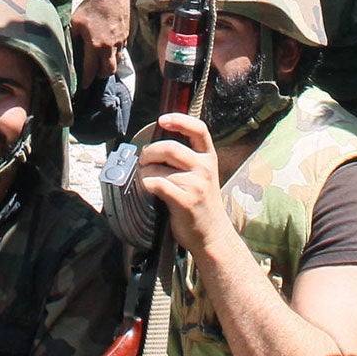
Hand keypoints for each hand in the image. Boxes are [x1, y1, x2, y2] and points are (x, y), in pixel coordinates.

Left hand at [70, 0, 129, 84]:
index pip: (91, 70)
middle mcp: (109, 48)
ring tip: (100, 64)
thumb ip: (72, 38)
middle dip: (99, 76)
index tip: (82, 86)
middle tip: (92, 74)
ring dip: (108, 66)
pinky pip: (121, 52)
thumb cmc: (91, 7)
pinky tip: (108, 51)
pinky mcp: (125, 37)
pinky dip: (114, 55)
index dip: (86, 80)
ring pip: (116, 63)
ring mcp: (119, 43)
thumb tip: (67, 50)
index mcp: (95, 46)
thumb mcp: (76, 22)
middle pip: (107, 71)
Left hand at [137, 113, 231, 256]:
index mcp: (209, 158)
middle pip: (169, 147)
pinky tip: (148, 191)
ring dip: (144, 173)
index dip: (179, 120)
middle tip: (144, 161)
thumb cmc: (201, 204)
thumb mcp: (202, 176)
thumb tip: (156, 144)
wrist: (213, 235)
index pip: (198, 129)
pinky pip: (155, 185)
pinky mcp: (184, 201)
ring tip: (146, 180)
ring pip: (157, 169)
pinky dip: (145, 185)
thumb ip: (187, 159)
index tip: (162, 120)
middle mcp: (204, 168)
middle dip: (149, 152)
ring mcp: (195, 185)